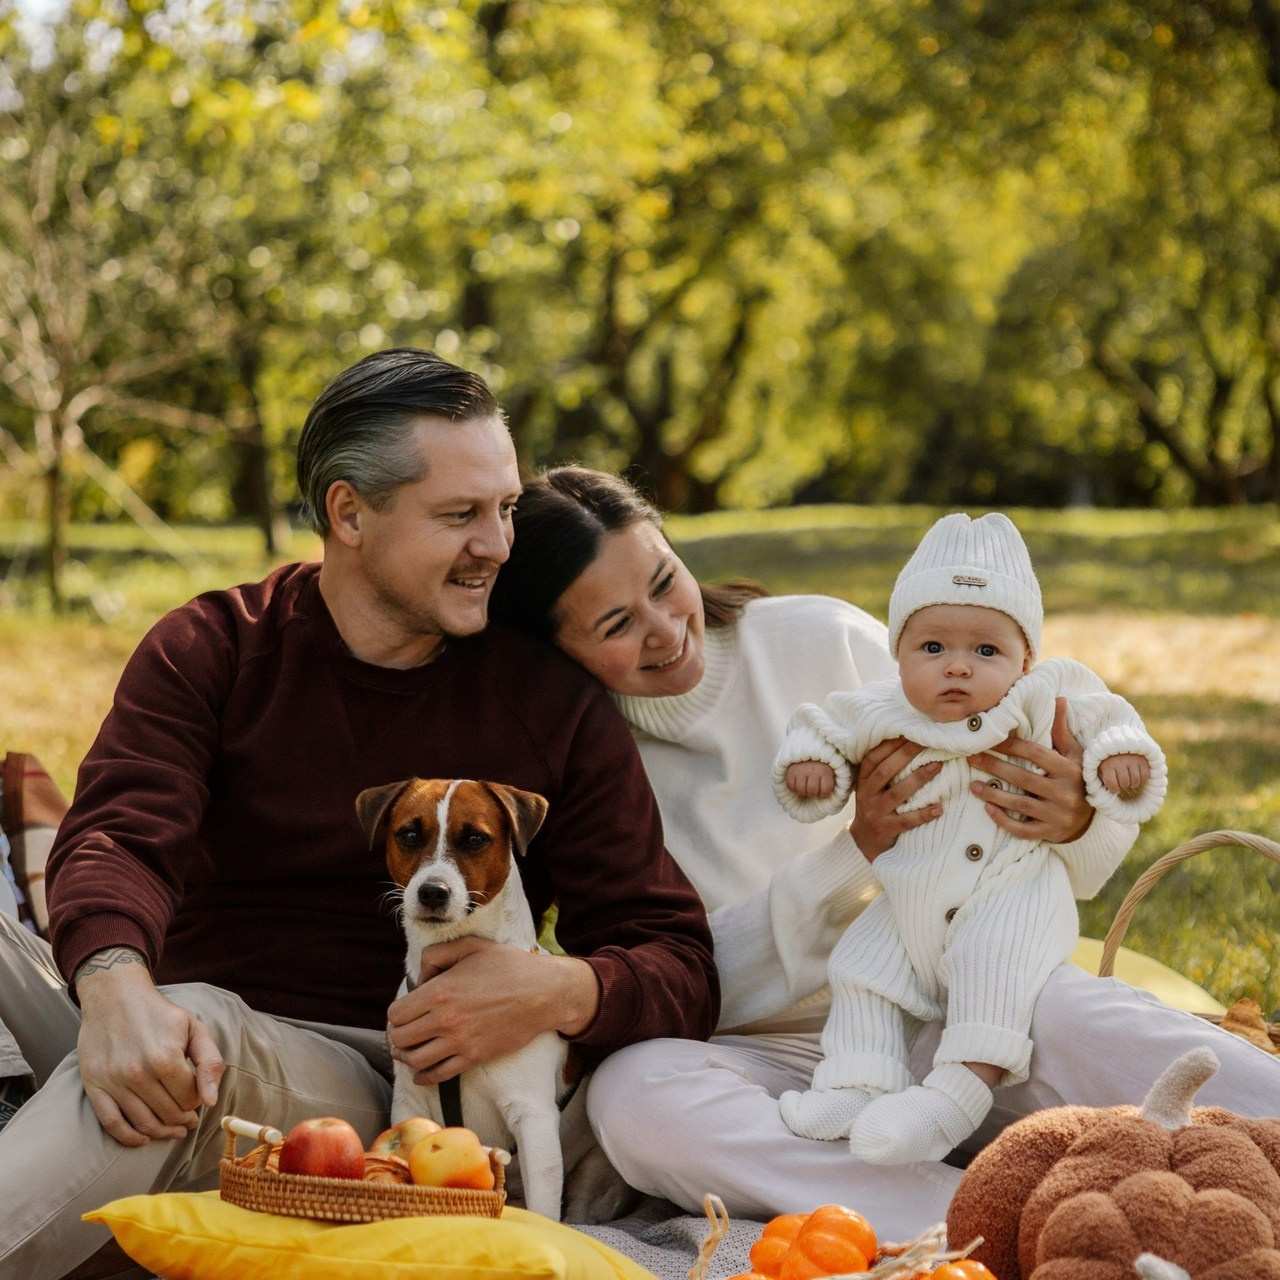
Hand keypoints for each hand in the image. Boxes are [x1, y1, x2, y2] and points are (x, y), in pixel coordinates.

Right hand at [75, 947, 223, 1146]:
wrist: (114, 996)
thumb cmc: (158, 1013)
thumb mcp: (193, 1028)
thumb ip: (209, 1062)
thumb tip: (211, 1100)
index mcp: (166, 1057)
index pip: (189, 1097)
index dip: (198, 1101)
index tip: (198, 1098)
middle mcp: (138, 1073)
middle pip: (168, 1112)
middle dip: (184, 1119)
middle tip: (190, 1120)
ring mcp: (113, 1081)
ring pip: (143, 1123)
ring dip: (163, 1132)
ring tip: (175, 1130)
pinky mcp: (94, 1086)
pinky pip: (111, 1124)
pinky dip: (128, 1138)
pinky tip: (143, 1139)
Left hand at [386, 938, 597, 1085]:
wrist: (543, 993)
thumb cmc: (508, 966)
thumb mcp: (471, 946)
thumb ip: (436, 954)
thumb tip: (420, 978)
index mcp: (440, 991)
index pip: (397, 1013)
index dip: (397, 1013)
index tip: (405, 1010)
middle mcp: (445, 1019)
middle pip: (401, 1038)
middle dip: (398, 1034)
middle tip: (405, 1030)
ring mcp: (459, 1042)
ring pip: (415, 1060)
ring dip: (407, 1056)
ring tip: (408, 1050)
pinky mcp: (474, 1057)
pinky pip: (438, 1075)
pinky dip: (424, 1076)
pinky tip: (421, 1072)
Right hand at [786, 760, 835, 798]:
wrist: (808, 747)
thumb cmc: (822, 764)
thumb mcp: (832, 771)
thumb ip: (835, 783)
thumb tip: (835, 799)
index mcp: (825, 771)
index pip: (825, 792)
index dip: (823, 794)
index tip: (823, 789)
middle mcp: (813, 770)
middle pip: (812, 792)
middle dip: (813, 792)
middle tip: (813, 785)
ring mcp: (801, 770)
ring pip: (800, 790)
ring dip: (803, 790)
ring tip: (805, 783)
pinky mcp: (790, 771)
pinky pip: (791, 786)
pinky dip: (794, 787)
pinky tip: (798, 781)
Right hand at [848, 736, 942, 861]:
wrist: (864, 842)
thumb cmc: (875, 806)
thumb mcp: (871, 787)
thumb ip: (883, 769)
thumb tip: (908, 741)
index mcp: (863, 780)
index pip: (873, 758)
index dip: (889, 745)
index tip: (908, 732)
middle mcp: (866, 794)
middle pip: (885, 771)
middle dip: (906, 755)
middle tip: (928, 742)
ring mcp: (875, 813)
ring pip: (897, 794)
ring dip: (918, 779)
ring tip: (938, 767)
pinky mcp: (886, 829)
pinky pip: (906, 821)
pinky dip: (923, 814)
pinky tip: (939, 808)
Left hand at [967, 697, 1092, 842]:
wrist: (1089, 820)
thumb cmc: (1076, 779)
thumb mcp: (1074, 755)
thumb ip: (1061, 730)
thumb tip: (1058, 699)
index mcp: (1069, 770)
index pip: (1035, 754)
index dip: (1010, 745)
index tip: (989, 739)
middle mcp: (1065, 793)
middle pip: (1023, 778)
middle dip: (995, 767)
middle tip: (971, 758)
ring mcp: (1057, 815)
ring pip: (1020, 804)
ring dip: (993, 794)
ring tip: (972, 785)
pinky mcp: (1050, 833)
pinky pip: (1023, 830)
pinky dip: (1003, 820)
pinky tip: (987, 809)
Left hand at [1098, 753, 1149, 794]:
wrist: (1118, 742)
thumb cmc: (1107, 759)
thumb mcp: (1100, 767)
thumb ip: (1101, 779)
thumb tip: (1103, 795)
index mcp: (1107, 765)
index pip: (1112, 785)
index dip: (1113, 789)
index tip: (1114, 787)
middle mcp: (1120, 762)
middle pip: (1125, 784)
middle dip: (1123, 785)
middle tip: (1122, 782)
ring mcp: (1132, 760)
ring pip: (1136, 781)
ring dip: (1133, 783)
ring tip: (1129, 779)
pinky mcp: (1142, 760)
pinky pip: (1145, 775)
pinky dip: (1142, 779)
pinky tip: (1136, 775)